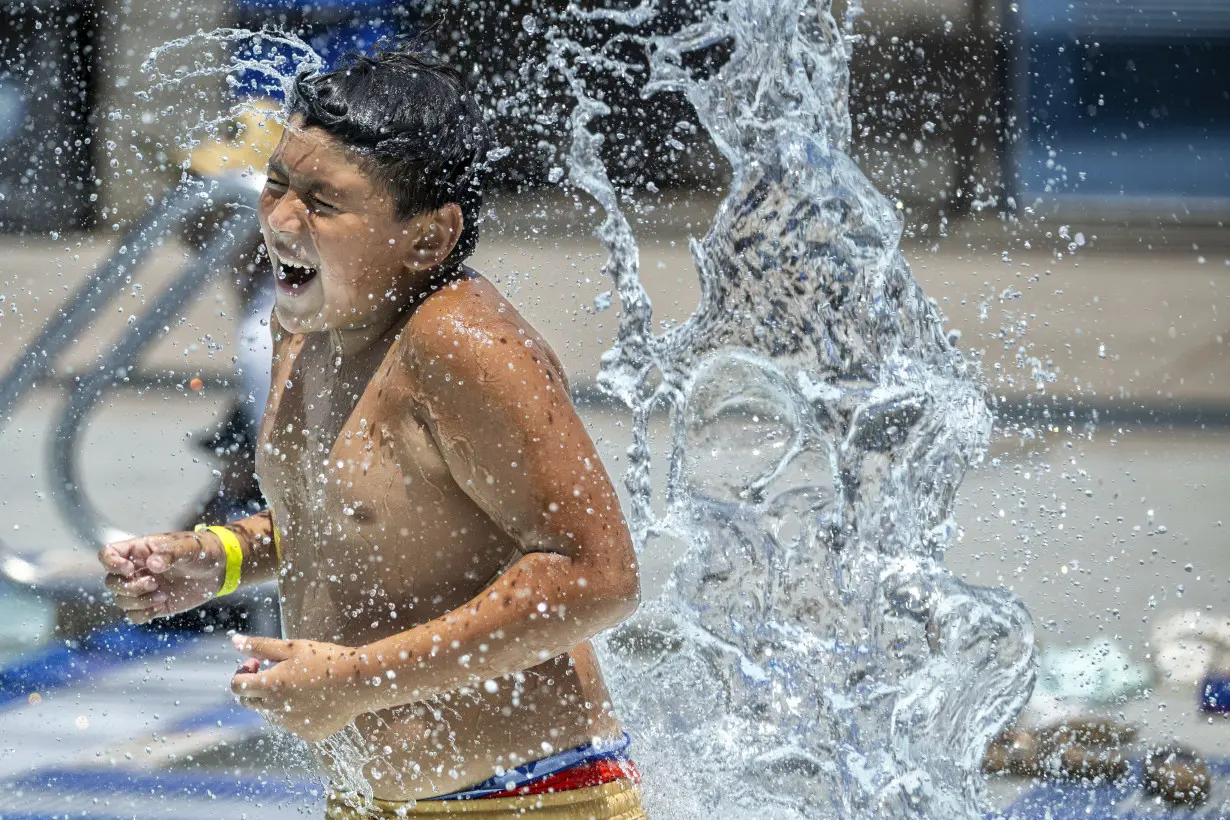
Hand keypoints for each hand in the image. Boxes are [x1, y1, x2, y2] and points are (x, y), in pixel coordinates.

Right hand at [98, 531, 226, 623]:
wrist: (219, 569)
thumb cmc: (202, 550)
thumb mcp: (188, 547)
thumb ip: (170, 553)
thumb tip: (152, 565)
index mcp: (139, 550)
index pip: (108, 554)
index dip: (111, 563)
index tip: (130, 569)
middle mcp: (136, 569)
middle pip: (111, 582)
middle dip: (129, 587)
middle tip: (154, 583)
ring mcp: (143, 588)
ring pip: (121, 600)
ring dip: (138, 601)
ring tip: (162, 594)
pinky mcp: (152, 604)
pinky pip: (134, 615)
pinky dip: (143, 614)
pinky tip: (161, 604)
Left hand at [230, 634, 366, 741]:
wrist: (358, 682)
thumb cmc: (325, 659)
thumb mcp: (292, 647)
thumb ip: (260, 646)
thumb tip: (234, 641)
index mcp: (269, 686)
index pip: (236, 686)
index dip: (242, 672)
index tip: (256, 663)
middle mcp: (275, 710)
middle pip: (249, 702)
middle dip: (255, 687)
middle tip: (276, 671)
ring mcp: (291, 725)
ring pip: (272, 713)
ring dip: (277, 699)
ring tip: (303, 683)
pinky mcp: (308, 734)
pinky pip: (294, 723)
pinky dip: (298, 712)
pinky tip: (317, 698)